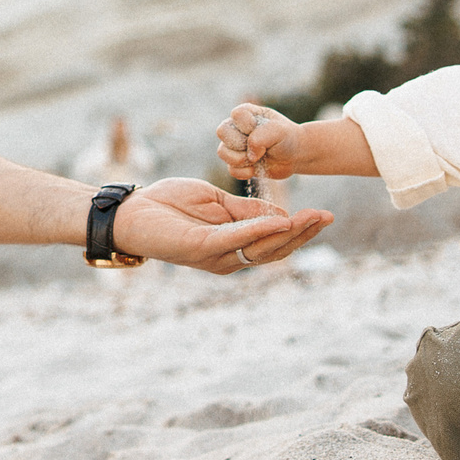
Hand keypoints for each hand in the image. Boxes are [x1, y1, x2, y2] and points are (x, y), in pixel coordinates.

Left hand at [113, 177, 332, 275]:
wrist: (132, 210)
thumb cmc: (168, 204)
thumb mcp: (215, 201)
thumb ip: (245, 210)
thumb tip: (280, 214)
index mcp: (232, 245)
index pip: (274, 242)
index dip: (299, 229)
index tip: (324, 215)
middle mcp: (227, 258)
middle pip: (274, 250)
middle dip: (303, 233)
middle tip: (327, 216)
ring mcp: (215, 256)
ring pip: (261, 248)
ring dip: (289, 232)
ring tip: (312, 217)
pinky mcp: (201, 249)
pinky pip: (236, 240)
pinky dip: (260, 230)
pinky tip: (280, 219)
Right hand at [214, 104, 302, 181]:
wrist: (295, 155)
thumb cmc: (287, 138)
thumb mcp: (279, 131)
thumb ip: (261, 137)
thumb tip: (249, 155)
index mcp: (246, 113)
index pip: (236, 115)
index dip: (247, 125)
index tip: (263, 129)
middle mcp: (236, 127)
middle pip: (222, 132)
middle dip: (241, 143)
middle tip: (259, 146)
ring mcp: (235, 146)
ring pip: (222, 152)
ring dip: (241, 159)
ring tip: (257, 159)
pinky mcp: (237, 163)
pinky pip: (231, 169)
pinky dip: (244, 172)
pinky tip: (256, 168)